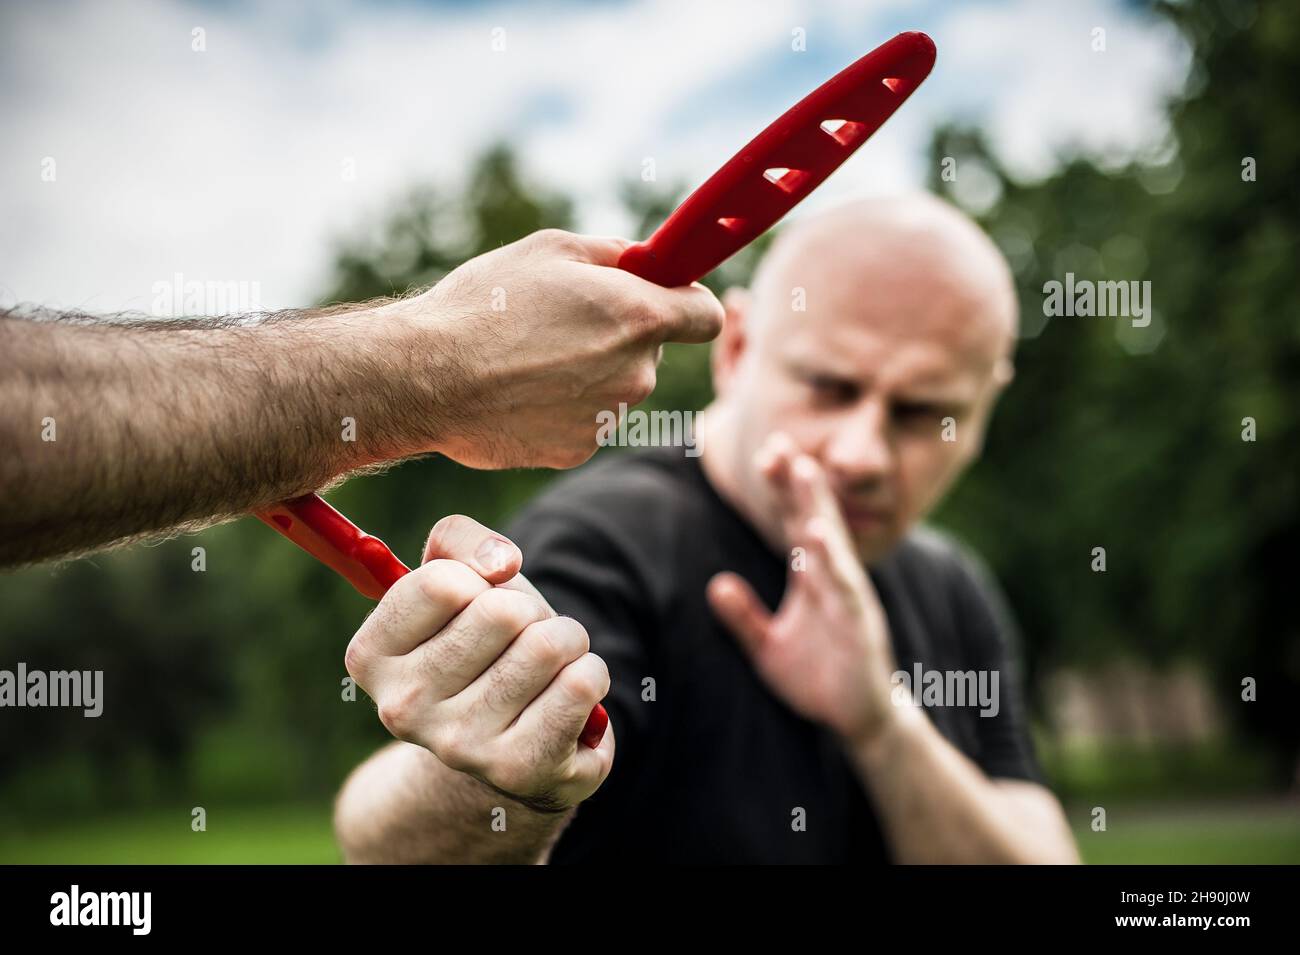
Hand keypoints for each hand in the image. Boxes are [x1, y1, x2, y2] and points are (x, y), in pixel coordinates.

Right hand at [344, 514, 614, 811]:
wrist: (510, 743)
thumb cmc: (484, 645)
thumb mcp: (460, 580)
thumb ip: (460, 540)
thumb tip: (500, 563)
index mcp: (371, 656)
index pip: (440, 583)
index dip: (478, 578)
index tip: (478, 601)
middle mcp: (402, 708)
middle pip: (501, 613)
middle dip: (529, 611)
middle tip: (521, 639)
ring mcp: (458, 745)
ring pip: (546, 646)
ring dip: (566, 641)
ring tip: (546, 667)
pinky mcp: (516, 768)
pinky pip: (580, 685)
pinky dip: (590, 674)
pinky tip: (568, 696)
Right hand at [390, 229, 723, 469]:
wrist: (425, 377)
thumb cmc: (485, 304)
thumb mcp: (552, 250)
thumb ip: (617, 255)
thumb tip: (648, 262)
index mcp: (639, 317)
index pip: (707, 317)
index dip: (687, 303)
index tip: (664, 298)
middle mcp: (636, 374)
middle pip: (651, 351)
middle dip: (621, 335)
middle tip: (562, 321)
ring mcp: (609, 418)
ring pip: (616, 387)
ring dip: (588, 372)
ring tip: (528, 357)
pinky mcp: (577, 450)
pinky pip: (585, 420)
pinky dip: (562, 407)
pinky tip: (518, 391)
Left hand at [707, 433, 898, 743]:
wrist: (860, 718)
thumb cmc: (818, 677)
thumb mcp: (767, 647)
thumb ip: (743, 616)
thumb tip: (715, 585)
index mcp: (813, 577)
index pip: (794, 523)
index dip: (781, 490)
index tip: (765, 453)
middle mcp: (833, 577)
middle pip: (813, 519)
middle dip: (797, 482)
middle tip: (778, 444)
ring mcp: (848, 597)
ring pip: (831, 544)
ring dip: (816, 507)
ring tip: (802, 471)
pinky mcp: (858, 622)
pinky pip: (844, 587)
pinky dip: (832, 561)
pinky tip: (818, 537)